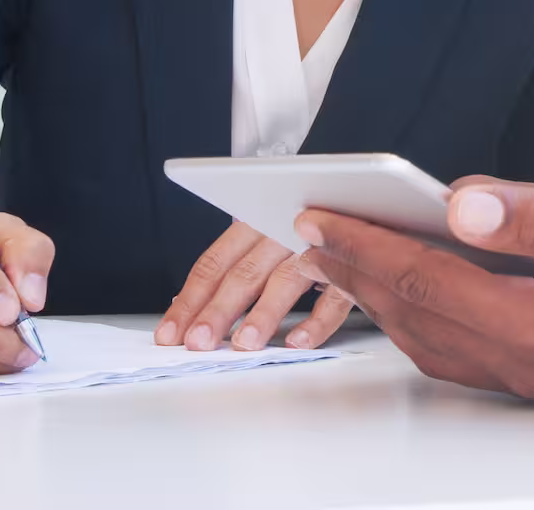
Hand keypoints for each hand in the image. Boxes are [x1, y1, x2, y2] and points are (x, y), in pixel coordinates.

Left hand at [155, 221, 356, 351]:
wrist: (364, 189)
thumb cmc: (310, 213)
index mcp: (257, 220)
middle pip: (244, 273)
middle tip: (197, 343)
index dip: (190, 299)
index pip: (214, 263)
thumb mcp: (266, 227)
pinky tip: (298, 342)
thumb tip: (185, 301)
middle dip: (217, 310)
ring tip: (244, 343)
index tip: (169, 334)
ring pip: (286, 279)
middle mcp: (283, 230)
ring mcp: (320, 246)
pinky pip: (336, 295)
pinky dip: (318, 320)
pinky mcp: (354, 264)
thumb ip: (233, 262)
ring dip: (264, 313)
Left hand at [293, 180, 533, 400]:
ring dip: (380, 299)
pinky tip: (410, 291)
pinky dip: (419, 320)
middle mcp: (525, 364)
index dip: (365, 246)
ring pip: (430, 343)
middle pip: (414, 318)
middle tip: (307, 233)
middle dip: (355, 272)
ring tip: (340, 259)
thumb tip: (456, 202)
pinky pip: (458, 353)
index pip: (426, 280)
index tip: (317, 217)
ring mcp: (532, 379)